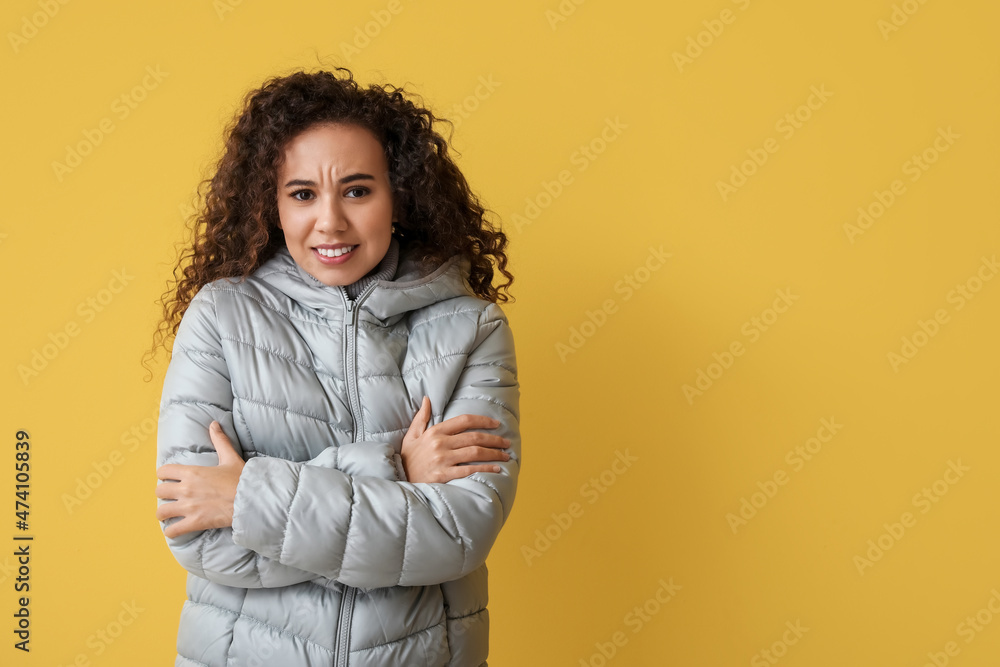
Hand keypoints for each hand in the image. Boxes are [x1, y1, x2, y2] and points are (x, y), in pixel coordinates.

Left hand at [155, 421, 244, 537]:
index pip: (163, 472)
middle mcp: (186, 489)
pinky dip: (171, 531)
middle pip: (159, 491)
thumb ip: (220, 440)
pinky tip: (175, 529)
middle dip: (163, 494)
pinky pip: (173, 530)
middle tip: (170, 496)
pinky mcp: (195, 522)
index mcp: (192, 472)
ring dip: (163, 513)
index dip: (164, 475)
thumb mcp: (230, 457)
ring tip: (169, 514)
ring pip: (161, 512)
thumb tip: (214, 423)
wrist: (252, 499)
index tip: (169, 479)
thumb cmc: (242, 479)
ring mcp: (189, 507)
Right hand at [400, 396, 510, 482]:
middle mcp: (440, 444)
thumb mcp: (411, 436)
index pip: (464, 421)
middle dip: (494, 439)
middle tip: (506, 442)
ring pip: (475, 453)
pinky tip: (496, 469)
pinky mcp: (444, 476)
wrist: (397, 480)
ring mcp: (443, 460)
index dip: (483, 421)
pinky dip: (485, 469)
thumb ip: (421, 417)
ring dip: (494, 454)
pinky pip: (469, 470)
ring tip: (505, 455)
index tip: (496, 424)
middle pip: (474, 437)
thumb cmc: (407, 459)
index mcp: (435, 432)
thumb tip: (427, 399)